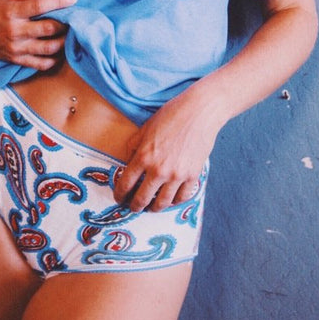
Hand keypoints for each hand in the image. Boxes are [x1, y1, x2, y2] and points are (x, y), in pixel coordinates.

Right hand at [0, 0, 76, 70]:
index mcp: (12, 12)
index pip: (40, 6)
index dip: (59, 2)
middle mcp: (15, 31)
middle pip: (48, 28)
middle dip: (65, 23)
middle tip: (73, 18)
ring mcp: (16, 48)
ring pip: (48, 48)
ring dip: (63, 41)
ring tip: (69, 34)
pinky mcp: (17, 59)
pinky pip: (40, 64)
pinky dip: (54, 59)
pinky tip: (59, 50)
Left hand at [112, 85, 220, 212]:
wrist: (199, 112)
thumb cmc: (171, 115)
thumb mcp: (145, 128)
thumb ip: (134, 146)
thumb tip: (128, 162)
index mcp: (143, 156)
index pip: (126, 183)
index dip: (119, 194)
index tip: (119, 197)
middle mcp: (158, 170)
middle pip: (142, 198)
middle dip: (135, 206)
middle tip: (133, 207)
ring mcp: (177, 175)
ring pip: (162, 203)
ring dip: (154, 208)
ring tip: (152, 207)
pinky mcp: (193, 176)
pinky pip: (181, 197)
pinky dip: (174, 201)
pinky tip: (171, 198)